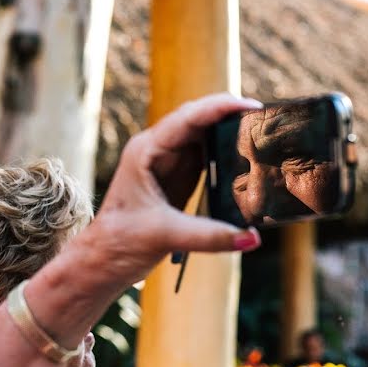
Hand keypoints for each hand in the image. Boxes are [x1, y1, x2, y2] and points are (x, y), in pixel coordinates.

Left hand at [88, 93, 262, 283]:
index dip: (220, 107)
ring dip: (229, 132)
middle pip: (198, 120)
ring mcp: (166, 163)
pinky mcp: (176, 178)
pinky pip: (205, 156)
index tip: (251, 105)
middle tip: (265, 118)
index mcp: (145, 151)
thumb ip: (210, 236)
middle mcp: (155, 150)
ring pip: (203, 136)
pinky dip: (225, 153)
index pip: (187, 118)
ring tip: (262, 131)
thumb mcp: (165, 236)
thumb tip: (252, 238)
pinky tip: (246, 154)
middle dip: (229, 114)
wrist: (102, 260)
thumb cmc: (119, 242)